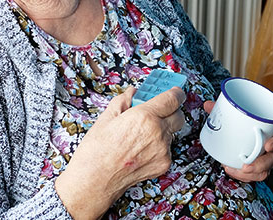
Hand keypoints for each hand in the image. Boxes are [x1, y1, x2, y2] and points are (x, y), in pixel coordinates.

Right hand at [55, 86, 185, 219]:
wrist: (94, 182)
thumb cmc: (96, 152)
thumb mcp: (106, 118)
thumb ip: (123, 100)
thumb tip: (132, 92)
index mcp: (145, 117)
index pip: (173, 98)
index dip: (176, 92)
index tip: (174, 91)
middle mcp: (157, 133)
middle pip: (178, 115)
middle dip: (171, 110)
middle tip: (157, 110)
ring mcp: (162, 150)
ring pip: (173, 132)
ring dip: (164, 128)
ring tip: (143, 133)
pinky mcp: (163, 164)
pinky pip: (168, 148)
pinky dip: (160, 145)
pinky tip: (142, 147)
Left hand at [203, 100, 272, 181]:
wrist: (239, 135)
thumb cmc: (242, 123)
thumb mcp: (235, 114)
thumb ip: (223, 109)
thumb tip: (208, 105)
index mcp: (271, 132)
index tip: (267, 145)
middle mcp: (271, 148)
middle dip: (261, 164)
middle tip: (247, 165)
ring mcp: (264, 159)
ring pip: (264, 171)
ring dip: (251, 174)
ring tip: (238, 170)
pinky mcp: (256, 168)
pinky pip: (253, 176)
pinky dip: (242, 175)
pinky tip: (230, 168)